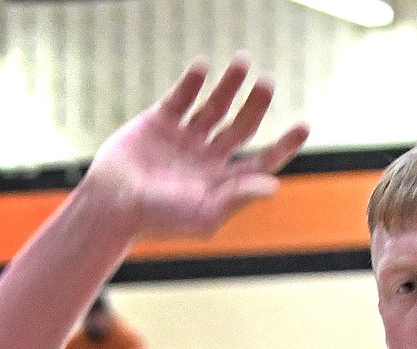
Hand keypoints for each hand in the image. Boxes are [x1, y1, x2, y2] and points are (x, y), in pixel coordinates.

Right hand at [83, 57, 308, 241]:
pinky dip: (193, 81)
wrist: (112, 203)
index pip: (261, 161)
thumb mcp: (204, 214)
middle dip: (256, 105)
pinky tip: (204, 66)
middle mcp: (208, 159)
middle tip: (267, 83)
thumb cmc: (159, 218)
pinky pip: (183, 96)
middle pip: (242, 126)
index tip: (303, 126)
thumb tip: (273, 183)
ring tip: (243, 62)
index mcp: (222, 183)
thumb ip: (238, 197)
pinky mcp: (161, 121)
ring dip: (230, 84)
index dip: (284, 145)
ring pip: (216, 105)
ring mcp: (185, 138)